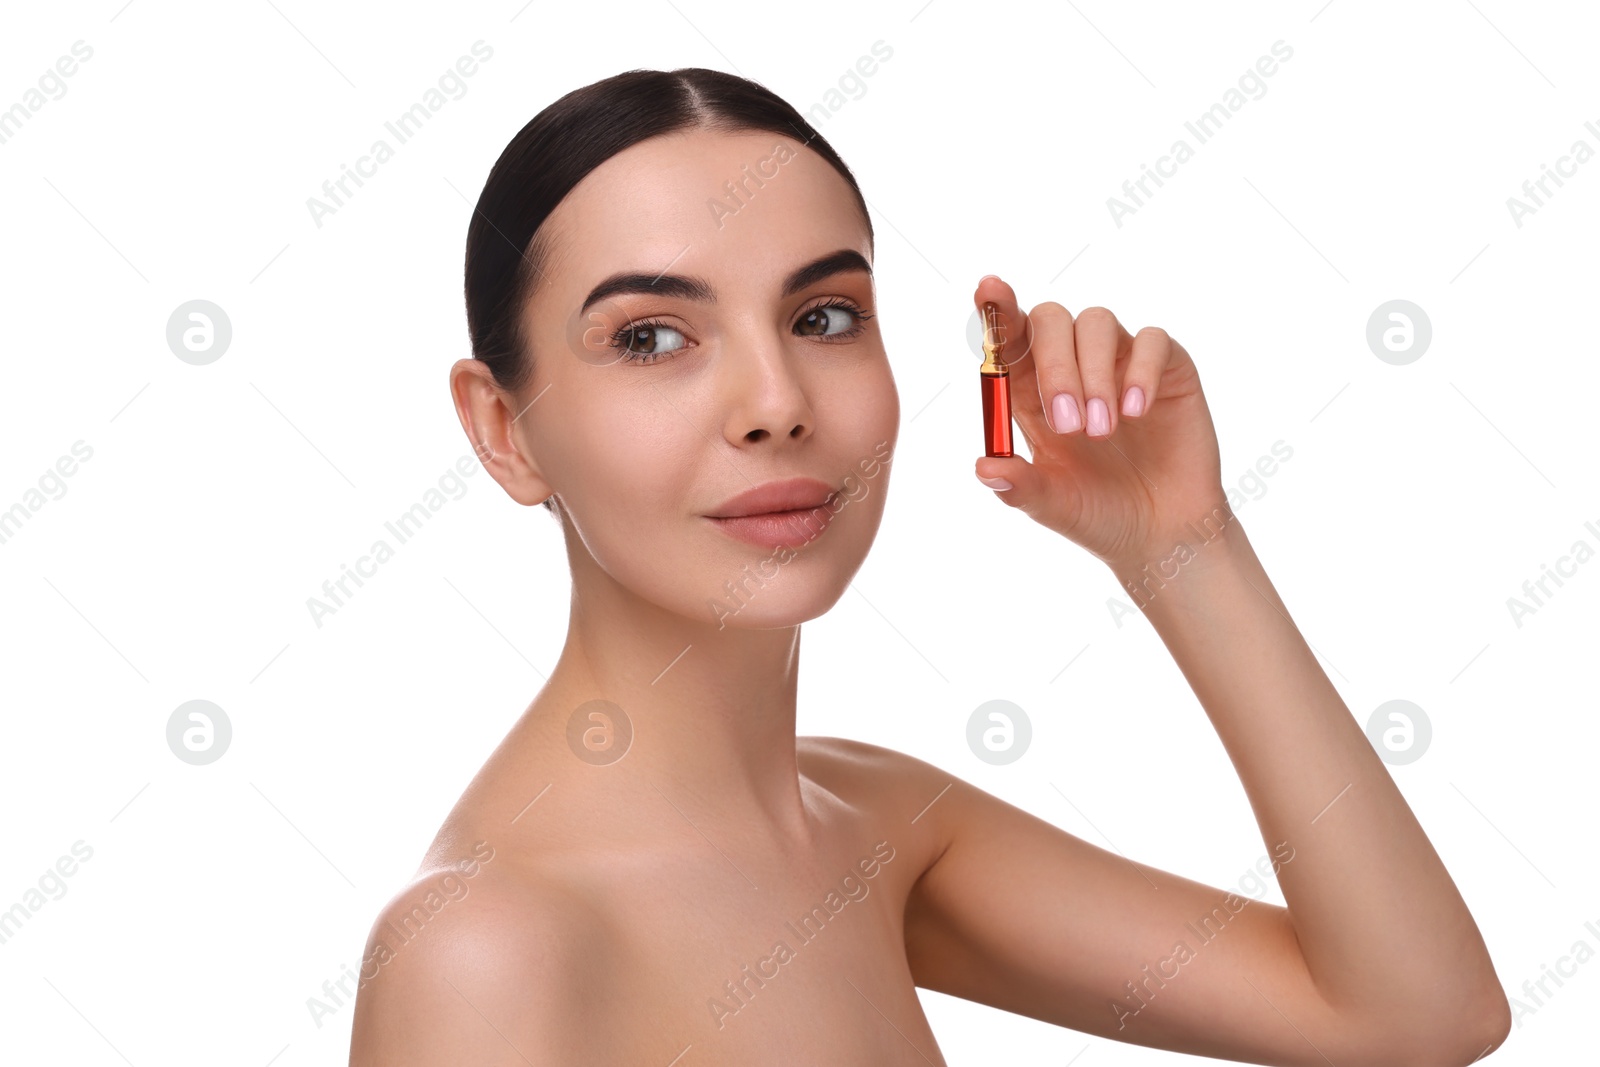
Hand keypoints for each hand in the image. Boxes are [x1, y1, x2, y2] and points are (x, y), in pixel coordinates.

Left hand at [971, 276, 1227, 570]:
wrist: (1162, 533)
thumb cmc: (1099, 514)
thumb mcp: (1052, 506)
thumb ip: (1020, 486)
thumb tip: (984, 467)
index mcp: (1031, 392)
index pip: (1007, 338)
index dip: (997, 311)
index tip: (989, 291)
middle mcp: (1072, 367)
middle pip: (1049, 320)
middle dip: (1054, 365)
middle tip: (1068, 424)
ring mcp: (1119, 362)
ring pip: (1096, 322)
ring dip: (1093, 374)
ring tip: (1102, 430)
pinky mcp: (1166, 367)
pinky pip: (1151, 340)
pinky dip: (1140, 370)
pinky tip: (1136, 412)